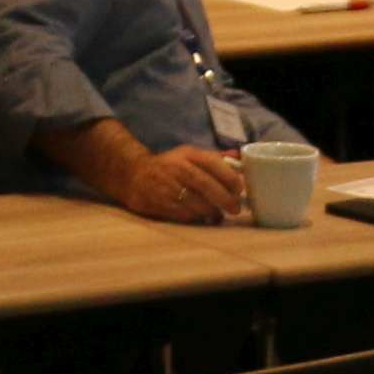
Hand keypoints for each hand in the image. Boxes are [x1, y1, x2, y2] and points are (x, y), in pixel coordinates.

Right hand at [117, 139, 250, 222]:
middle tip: (235, 208)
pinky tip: (202, 219)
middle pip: (206, 185)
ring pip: (197, 203)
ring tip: (218, 215)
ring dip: (212, 211)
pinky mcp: (159, 204)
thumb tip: (238, 156)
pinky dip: (197, 219)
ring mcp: (167, 187)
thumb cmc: (169, 167)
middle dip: (225, 199)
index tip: (240, 189)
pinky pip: (184, 215)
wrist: (133, 175)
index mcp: (188, 155)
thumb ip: (213, 158)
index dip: (230, 177)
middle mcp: (177, 168)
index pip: (213, 163)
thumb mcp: (188, 156)